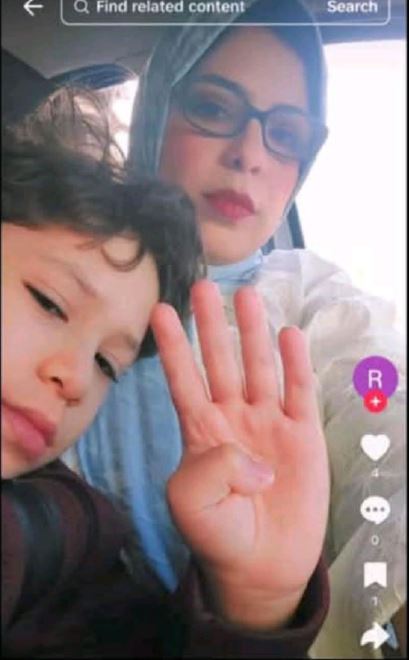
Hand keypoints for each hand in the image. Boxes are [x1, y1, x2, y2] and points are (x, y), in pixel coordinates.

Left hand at [150, 280, 328, 630]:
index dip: (172, 346)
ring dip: (253, 333)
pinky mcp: (302, 435)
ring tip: (247, 296)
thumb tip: (251, 453)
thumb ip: (210, 467)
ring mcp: (268, 422)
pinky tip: (289, 336)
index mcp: (200, 429)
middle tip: (204, 286)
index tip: (160, 310)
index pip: (182, 378)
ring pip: (258, 368)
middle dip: (212, 325)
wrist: (260, 564)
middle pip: (220, 361)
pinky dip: (295, 364)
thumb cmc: (217, 532)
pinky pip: (299, 393)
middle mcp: (233, 417)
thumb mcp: (191, 502)